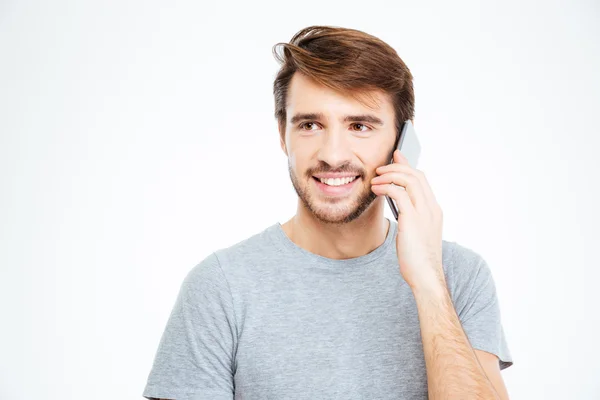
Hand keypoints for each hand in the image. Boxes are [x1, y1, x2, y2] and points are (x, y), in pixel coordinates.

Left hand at [370, 149, 444, 291]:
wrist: (426, 277)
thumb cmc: (418, 259)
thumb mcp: (416, 234)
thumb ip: (411, 218)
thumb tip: (399, 208)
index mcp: (434, 211)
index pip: (422, 180)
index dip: (408, 166)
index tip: (396, 158)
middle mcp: (431, 208)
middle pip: (416, 175)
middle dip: (397, 166)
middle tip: (380, 167)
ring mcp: (424, 213)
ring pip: (409, 180)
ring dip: (389, 175)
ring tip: (375, 178)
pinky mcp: (412, 220)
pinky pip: (399, 194)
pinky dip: (386, 187)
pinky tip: (376, 190)